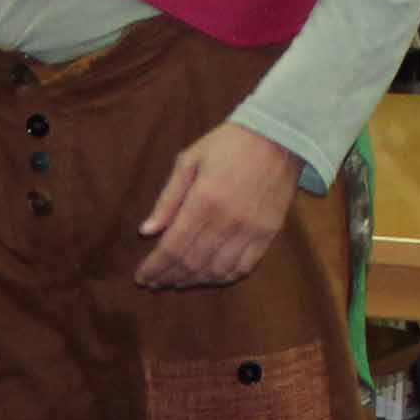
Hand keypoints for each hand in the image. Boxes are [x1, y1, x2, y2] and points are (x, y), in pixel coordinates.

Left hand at [133, 122, 304, 290]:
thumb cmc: (228, 144)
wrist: (279, 136)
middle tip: (154, 283)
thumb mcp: (189, 160)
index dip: (154, 267)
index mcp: (203, 200)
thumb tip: (146, 231)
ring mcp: (250, 229)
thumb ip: (167, 199)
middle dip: (168, 277)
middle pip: (192, 263)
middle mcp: (227, 220)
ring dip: (194, 281)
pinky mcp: (268, 233)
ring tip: (177, 282)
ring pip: (216, 270)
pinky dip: (223, 277)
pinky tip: (209, 276)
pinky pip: (244, 266)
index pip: (172, 247)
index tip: (141, 278)